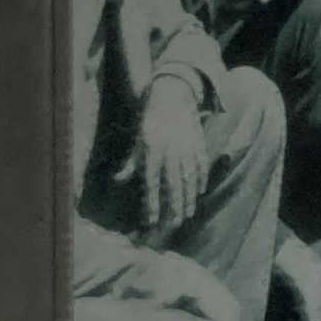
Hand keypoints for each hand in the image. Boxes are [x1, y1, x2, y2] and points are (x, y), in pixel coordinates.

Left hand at [140, 77, 213, 232]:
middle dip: (174, 207)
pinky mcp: (199, 144)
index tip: (152, 220)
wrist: (172, 96)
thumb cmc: (151, 121)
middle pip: (173, 185)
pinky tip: (200, 192)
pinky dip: (201, 179)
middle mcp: (171, 152)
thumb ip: (131, 162)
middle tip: (174, 224)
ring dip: (189, 198)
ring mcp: (187, 148)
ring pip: (189, 179)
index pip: (152, 184)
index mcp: (152, 152)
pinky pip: (201, 166)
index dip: (152, 204)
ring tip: (188, 214)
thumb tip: (118, 180)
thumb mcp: (138, 141)